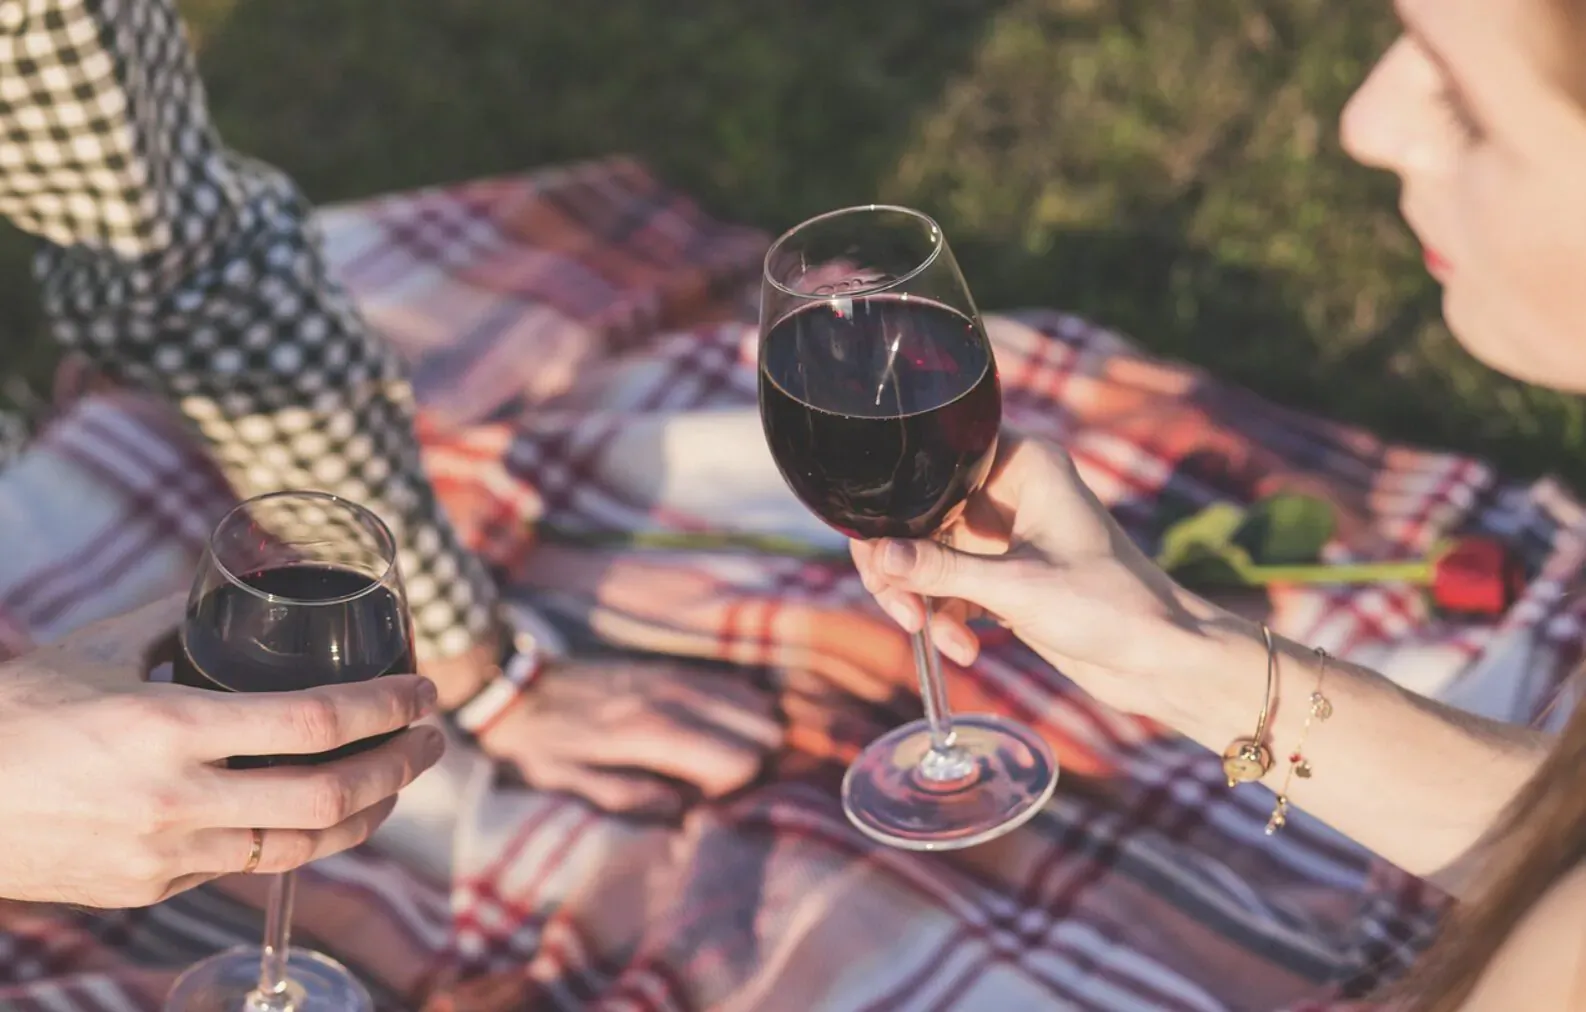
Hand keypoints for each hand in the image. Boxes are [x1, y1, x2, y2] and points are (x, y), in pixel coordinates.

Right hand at [0, 595, 445, 907]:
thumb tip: (236, 592)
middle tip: (433, 740)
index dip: (386, 708)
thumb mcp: (95, 649)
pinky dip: (302, 838)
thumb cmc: (16, 713)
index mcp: (166, 727)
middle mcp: (174, 799)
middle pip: (330, 797)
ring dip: (367, 813)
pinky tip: (325, 813)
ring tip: (398, 780)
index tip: (424, 692)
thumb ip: (174, 621)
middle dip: (401, 767)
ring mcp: (165, 855)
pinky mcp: (152, 889)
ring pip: (303, 846)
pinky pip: (250, 865)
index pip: (314, 722)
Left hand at [477, 658, 782, 816]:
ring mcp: (679, 677)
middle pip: (763, 730)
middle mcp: (676, 697)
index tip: (703, 803)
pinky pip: (736, 685)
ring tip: (718, 761)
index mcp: (652, 732)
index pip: (740, 760)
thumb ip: (629, 798)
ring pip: (757, 704)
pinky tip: (717, 733)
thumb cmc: (540, 746)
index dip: (734, 790)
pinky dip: (742, 712)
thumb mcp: (570, 785)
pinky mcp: (675, 668)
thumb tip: (683, 811)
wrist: (516, 688)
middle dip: (755, 763)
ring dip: (751, 737)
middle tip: (717, 785)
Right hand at [851, 435, 1226, 724]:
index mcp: (1023, 463)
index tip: (885, 555)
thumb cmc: (1109, 606)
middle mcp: (1009, 490)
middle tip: (902, 609)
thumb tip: (877, 557)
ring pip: (927, 555)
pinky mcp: (1002, 574)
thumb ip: (941, 571)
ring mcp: (1004, 533)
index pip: (934, 460)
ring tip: (935, 636)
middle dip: (903, 567)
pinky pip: (948, 586)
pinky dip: (946, 617)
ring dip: (923, 600)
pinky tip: (964, 648)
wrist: (1159, 660)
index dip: (898, 503)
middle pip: (919, 514)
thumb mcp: (1017, 588)